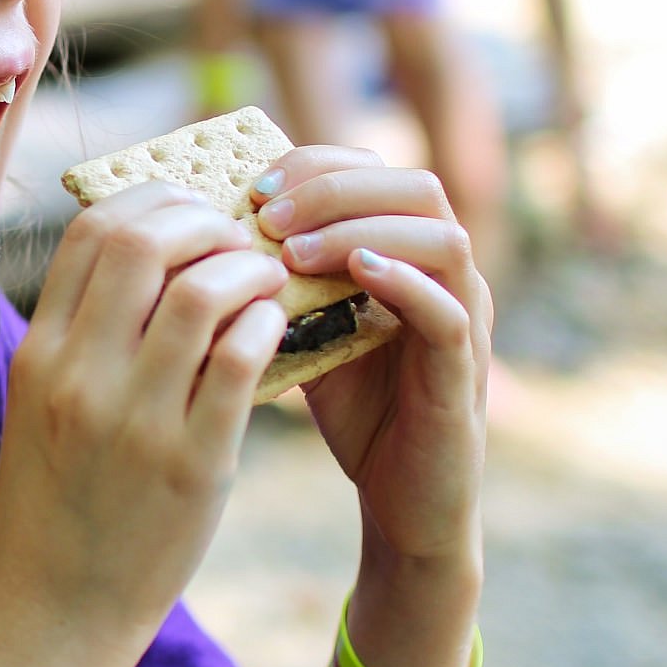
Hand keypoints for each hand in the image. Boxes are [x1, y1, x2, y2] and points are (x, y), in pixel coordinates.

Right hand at [0, 183, 287, 666]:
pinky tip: (273, 329)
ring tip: (265, 282)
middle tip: (236, 240)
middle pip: (143, 241)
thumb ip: (80, 338)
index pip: (91, 231)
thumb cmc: (54, 504)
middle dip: (203, 222)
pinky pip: (238, 361)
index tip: (186, 212)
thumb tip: (143, 263)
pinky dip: (265, 326)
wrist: (53, 612)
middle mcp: (78, 374)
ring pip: (200, 292)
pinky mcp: (191, 463)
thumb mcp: (42, 407)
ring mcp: (134, 418)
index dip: (150, 201)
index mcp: (39, 353)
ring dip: (246, 270)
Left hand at [251, 148, 488, 569]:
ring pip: (442, 238)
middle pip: (415, 186)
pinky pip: (449, 313)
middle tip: (267, 214)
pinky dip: (405, 284)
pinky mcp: (463, 373)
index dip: (316, 165)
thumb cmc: (353, 410)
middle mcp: (445, 276)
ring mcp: (464, 320)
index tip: (252, 187)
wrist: (400, 501)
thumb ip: (278, 282)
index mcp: (408, 254)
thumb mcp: (306, 330)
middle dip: (335, 188)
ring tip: (292, 249)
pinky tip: (353, 274)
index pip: (376, 171)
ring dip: (362, 230)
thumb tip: (201, 236)